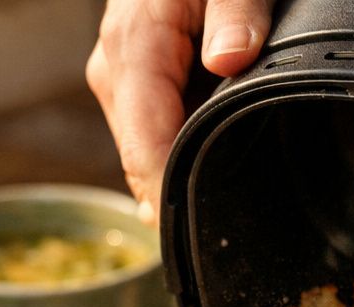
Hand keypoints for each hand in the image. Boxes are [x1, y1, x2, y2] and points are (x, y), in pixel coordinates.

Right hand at [87, 0, 274, 219]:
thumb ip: (238, 11)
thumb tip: (229, 57)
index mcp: (133, 47)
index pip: (144, 148)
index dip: (171, 200)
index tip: (202, 237)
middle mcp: (115, 69)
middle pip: (143, 161)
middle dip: (182, 193)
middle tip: (238, 225)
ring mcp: (121, 79)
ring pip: (148, 152)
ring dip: (186, 172)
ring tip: (234, 189)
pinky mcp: (137, 84)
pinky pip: (158, 133)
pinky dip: (186, 150)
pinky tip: (222, 156)